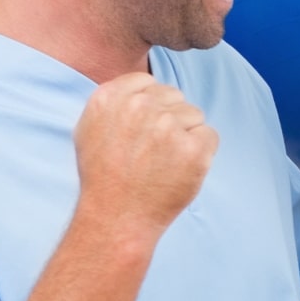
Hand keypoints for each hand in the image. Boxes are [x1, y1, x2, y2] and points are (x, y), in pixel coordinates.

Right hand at [73, 72, 216, 236]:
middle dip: (169, 120)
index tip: (142, 132)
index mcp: (111, 97)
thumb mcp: (89, 128)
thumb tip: (141, 86)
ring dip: (185, 136)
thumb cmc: (104, 176)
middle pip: (173, 96)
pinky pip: (209, 135)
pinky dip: (201, 153)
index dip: (150, 108)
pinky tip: (180, 170)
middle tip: (153, 152)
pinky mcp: (193, 149)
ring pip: (194, 115)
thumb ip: (114, 100)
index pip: (148, 82)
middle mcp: (139, 106)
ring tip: (164, 163)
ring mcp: (168, 127)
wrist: (117, 218)